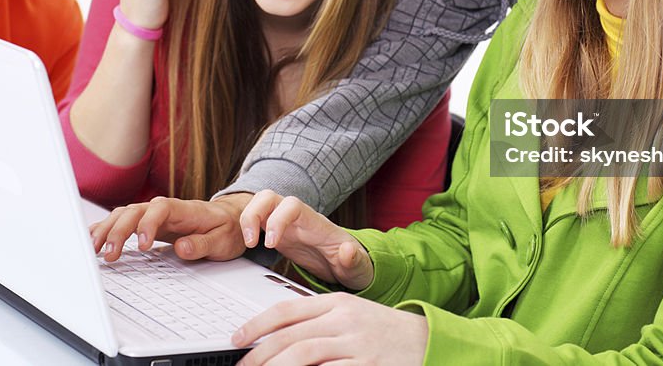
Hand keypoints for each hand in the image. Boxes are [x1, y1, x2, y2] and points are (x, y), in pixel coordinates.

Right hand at [90, 192, 251, 261]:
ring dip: (107, 229)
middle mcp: (165, 208)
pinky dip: (107, 228)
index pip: (160, 209)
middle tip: (109, 254)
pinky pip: (123, 220)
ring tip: (95, 249)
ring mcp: (154, 214)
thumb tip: (182, 248)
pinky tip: (93, 239)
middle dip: (118, 230)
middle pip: (135, 210)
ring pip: (124, 214)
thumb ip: (203, 244)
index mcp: (184, 209)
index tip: (142, 245)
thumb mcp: (223, 240)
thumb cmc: (227, 228)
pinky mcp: (148, 222)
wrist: (231, 218)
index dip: (148, 224)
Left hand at [232, 293, 427, 365]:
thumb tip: (279, 334)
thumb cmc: (383, 329)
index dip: (257, 325)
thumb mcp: (350, 314)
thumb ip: (318, 320)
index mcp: (337, 302)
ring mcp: (356, 343)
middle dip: (259, 354)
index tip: (238, 338)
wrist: (425, 339)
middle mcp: (344, 319)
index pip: (287, 310)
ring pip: (304, 354)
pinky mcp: (366, 365)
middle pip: (290, 335)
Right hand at [240, 190, 372, 289]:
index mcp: (315, 223)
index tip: (272, 244)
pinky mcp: (277, 233)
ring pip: (259, 205)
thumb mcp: (357, 267)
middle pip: (268, 197)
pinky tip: (247, 247)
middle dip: (253, 213)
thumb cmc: (352, 263)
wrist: (346, 267)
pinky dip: (246, 229)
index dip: (278, 220)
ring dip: (247, 220)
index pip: (292, 206)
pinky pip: (256, 221)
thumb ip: (354, 260)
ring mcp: (285, 224)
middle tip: (251, 242)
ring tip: (247, 244)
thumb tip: (348, 250)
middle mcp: (297, 218)